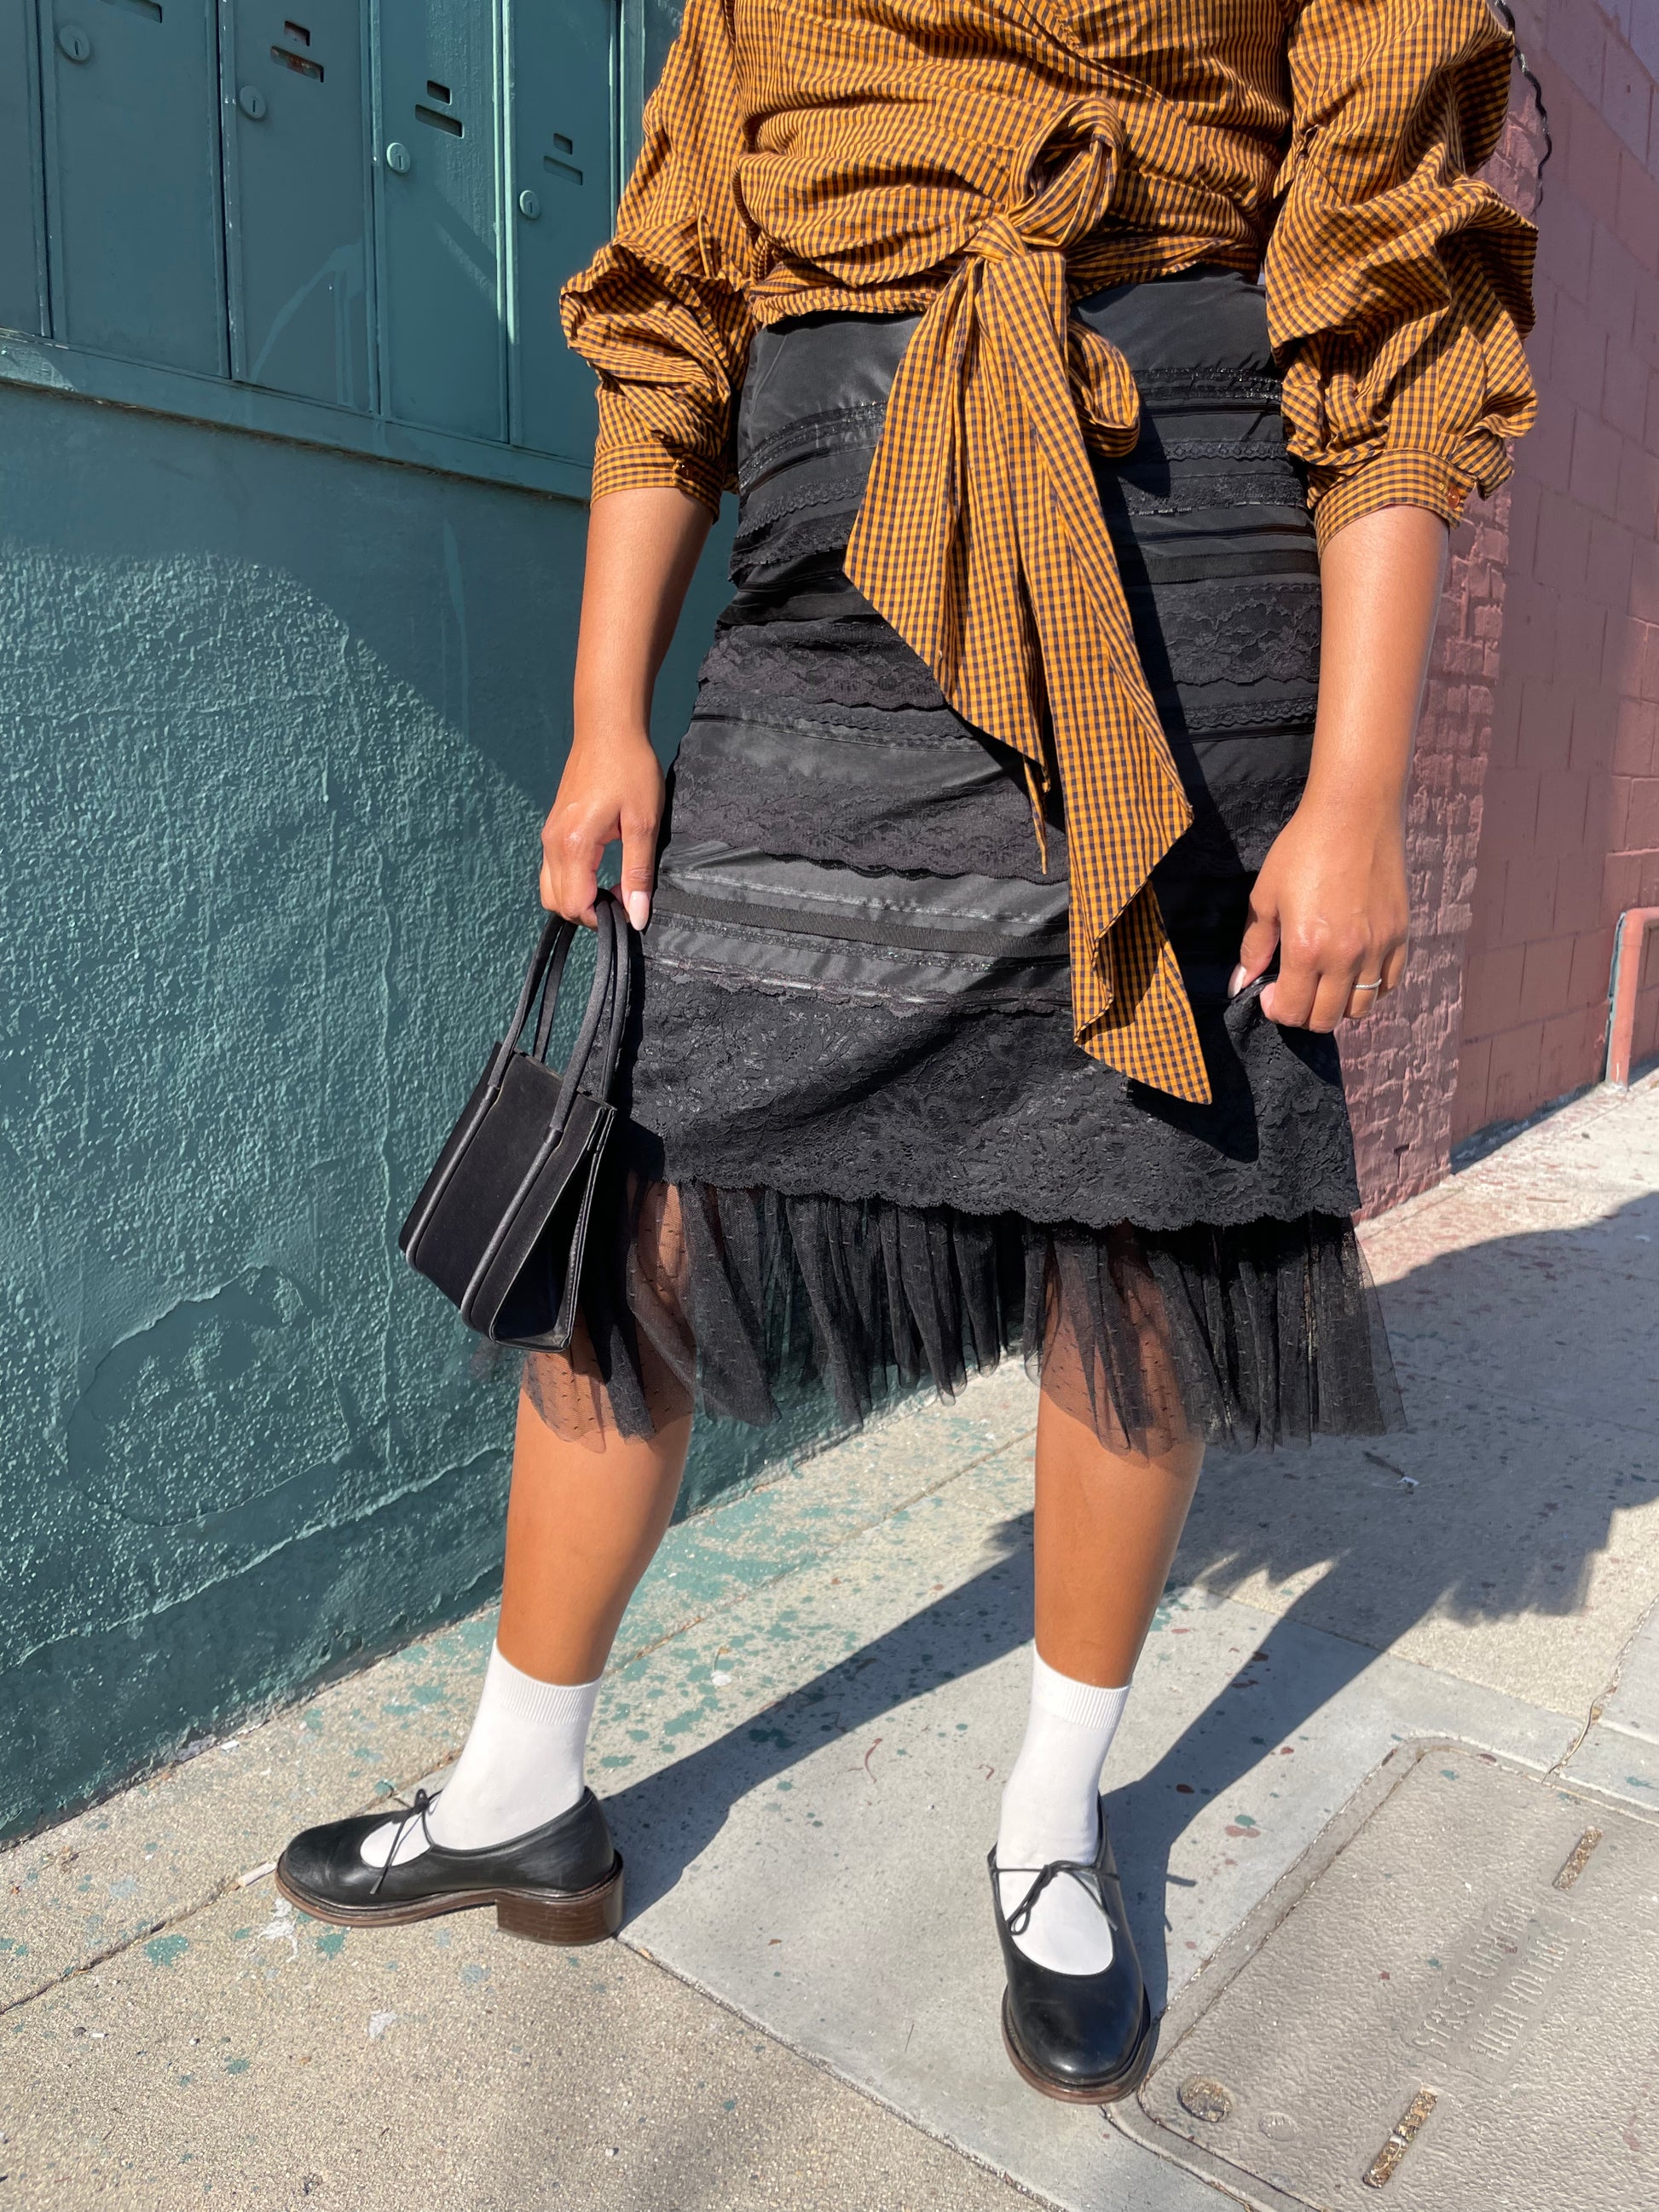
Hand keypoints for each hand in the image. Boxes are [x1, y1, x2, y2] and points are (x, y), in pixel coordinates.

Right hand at [539, 722, 663, 929]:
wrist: (607, 729)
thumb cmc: (630, 769)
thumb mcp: (643, 823)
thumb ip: (638, 873)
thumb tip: (637, 916)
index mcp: (573, 844)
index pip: (574, 905)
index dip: (602, 918)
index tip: (628, 908)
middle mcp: (552, 844)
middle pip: (557, 904)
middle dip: (588, 913)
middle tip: (622, 900)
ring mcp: (549, 836)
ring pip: (551, 890)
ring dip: (579, 899)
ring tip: (613, 888)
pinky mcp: (553, 829)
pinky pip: (553, 871)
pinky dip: (573, 882)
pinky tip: (601, 871)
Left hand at [1231, 795, 1408, 1029]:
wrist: (1354, 813)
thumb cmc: (1302, 849)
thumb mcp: (1265, 896)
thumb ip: (1255, 946)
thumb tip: (1242, 983)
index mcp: (1306, 949)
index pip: (1292, 1011)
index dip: (1276, 1009)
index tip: (1270, 992)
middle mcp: (1345, 957)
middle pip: (1326, 1019)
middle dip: (1304, 1013)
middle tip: (1295, 990)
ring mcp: (1378, 948)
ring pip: (1361, 1008)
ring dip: (1338, 1005)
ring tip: (1325, 981)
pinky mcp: (1401, 935)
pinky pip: (1390, 983)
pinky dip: (1371, 988)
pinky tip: (1355, 970)